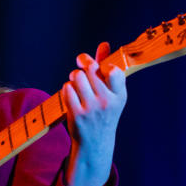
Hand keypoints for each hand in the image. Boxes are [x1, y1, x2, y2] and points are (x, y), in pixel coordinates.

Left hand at [61, 41, 126, 185]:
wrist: (95, 142)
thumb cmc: (103, 111)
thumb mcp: (111, 92)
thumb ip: (107, 67)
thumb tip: (104, 44)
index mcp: (120, 95)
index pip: (114, 71)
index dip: (103, 65)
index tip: (99, 69)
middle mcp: (107, 101)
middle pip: (90, 69)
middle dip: (83, 66)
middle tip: (82, 70)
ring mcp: (91, 108)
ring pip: (76, 76)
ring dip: (74, 77)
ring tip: (77, 85)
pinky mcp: (77, 114)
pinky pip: (66, 88)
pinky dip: (67, 88)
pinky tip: (71, 94)